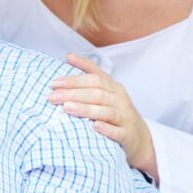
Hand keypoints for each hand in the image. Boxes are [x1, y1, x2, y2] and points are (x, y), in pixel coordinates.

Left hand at [49, 53, 158, 180]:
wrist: (139, 137)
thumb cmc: (116, 111)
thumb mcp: (106, 91)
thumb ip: (90, 74)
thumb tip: (69, 56)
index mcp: (113, 88)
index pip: (94, 78)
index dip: (74, 79)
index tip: (54, 82)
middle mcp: (120, 100)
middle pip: (97, 93)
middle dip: (73, 94)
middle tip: (53, 97)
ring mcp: (125, 117)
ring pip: (106, 111)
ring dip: (86, 109)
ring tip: (67, 107)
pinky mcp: (128, 135)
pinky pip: (118, 132)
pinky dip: (107, 129)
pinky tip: (94, 127)